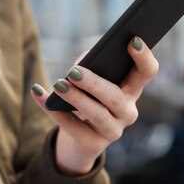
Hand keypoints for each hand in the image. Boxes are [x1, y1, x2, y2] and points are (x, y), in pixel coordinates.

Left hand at [31, 36, 158, 174]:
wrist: (78, 139)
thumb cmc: (87, 99)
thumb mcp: (90, 81)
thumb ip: (89, 67)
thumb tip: (80, 66)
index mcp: (132, 90)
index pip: (146, 72)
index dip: (143, 57)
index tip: (132, 39)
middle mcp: (128, 111)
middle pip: (116, 97)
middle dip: (94, 83)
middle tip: (74, 71)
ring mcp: (113, 131)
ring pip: (97, 114)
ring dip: (76, 98)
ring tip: (58, 85)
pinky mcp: (93, 144)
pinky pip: (72, 127)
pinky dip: (53, 110)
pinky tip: (38, 93)